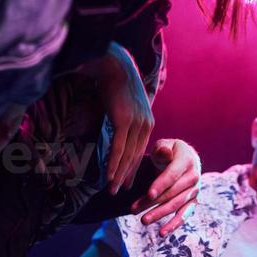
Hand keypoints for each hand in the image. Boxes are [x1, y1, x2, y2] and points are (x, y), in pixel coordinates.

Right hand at [92, 43, 154, 193]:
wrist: (113, 65)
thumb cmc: (116, 82)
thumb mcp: (126, 103)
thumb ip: (126, 117)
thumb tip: (119, 127)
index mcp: (147, 121)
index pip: (140, 150)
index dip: (133, 167)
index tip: (127, 180)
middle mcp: (145, 124)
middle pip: (135, 156)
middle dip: (127, 175)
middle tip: (119, 191)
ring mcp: (135, 123)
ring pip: (127, 155)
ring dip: (119, 175)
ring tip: (113, 189)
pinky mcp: (123, 121)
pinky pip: (118, 148)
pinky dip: (113, 164)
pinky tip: (109, 176)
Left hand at [132, 139, 200, 235]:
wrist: (185, 158)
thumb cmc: (170, 151)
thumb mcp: (165, 145)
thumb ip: (162, 149)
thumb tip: (164, 152)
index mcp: (187, 160)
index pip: (172, 175)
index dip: (161, 185)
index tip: (149, 194)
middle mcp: (194, 177)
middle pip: (172, 193)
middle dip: (152, 203)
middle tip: (134, 210)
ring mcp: (195, 191)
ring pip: (176, 205)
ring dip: (159, 214)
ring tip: (143, 221)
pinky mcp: (192, 201)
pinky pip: (184, 215)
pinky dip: (174, 225)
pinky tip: (162, 233)